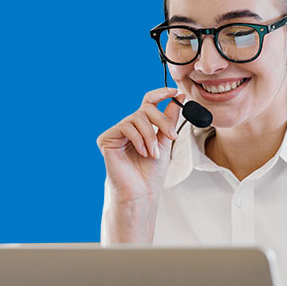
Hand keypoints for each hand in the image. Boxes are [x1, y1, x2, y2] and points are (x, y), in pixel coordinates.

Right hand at [97, 87, 185, 204]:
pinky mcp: (107, 139)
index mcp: (142, 126)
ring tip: (152, 154)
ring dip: (150, 136)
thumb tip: (179, 97)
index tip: (175, 92)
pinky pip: (126, 126)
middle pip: (146, 109)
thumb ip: (170, 118)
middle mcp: (128, 126)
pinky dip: (138, 140)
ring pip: (138, 117)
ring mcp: (117, 132)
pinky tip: (142, 153)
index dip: (160, 93)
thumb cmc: (152, 172)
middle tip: (171, 136)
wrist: (142, 192)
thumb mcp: (166, 140)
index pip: (149, 102)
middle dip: (162, 121)